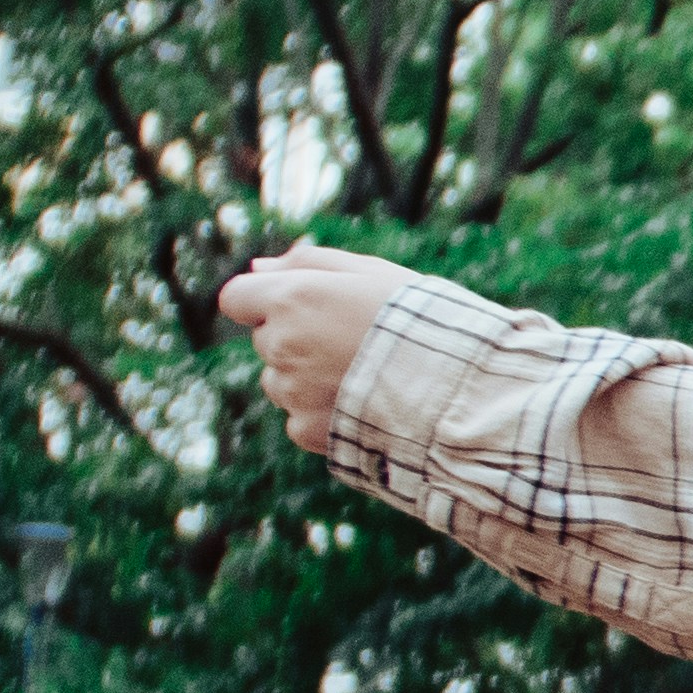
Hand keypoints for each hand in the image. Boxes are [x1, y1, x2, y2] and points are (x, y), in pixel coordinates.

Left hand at [218, 244, 413, 455]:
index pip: (237, 298)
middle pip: (265, 340)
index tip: (296, 309)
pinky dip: (322, 413)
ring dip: (305, 377)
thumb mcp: (371, 274)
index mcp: (292, 298)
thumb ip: (308, 263)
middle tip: (352, 342)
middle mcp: (281, 344)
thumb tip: (258, 266)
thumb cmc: (419, 320)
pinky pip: (299, 418)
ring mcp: (291, 391)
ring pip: (279, 381)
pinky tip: (362, 405)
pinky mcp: (306, 430)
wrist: (455, 388)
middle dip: (295, 338)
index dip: (262, 301)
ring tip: (362, 377)